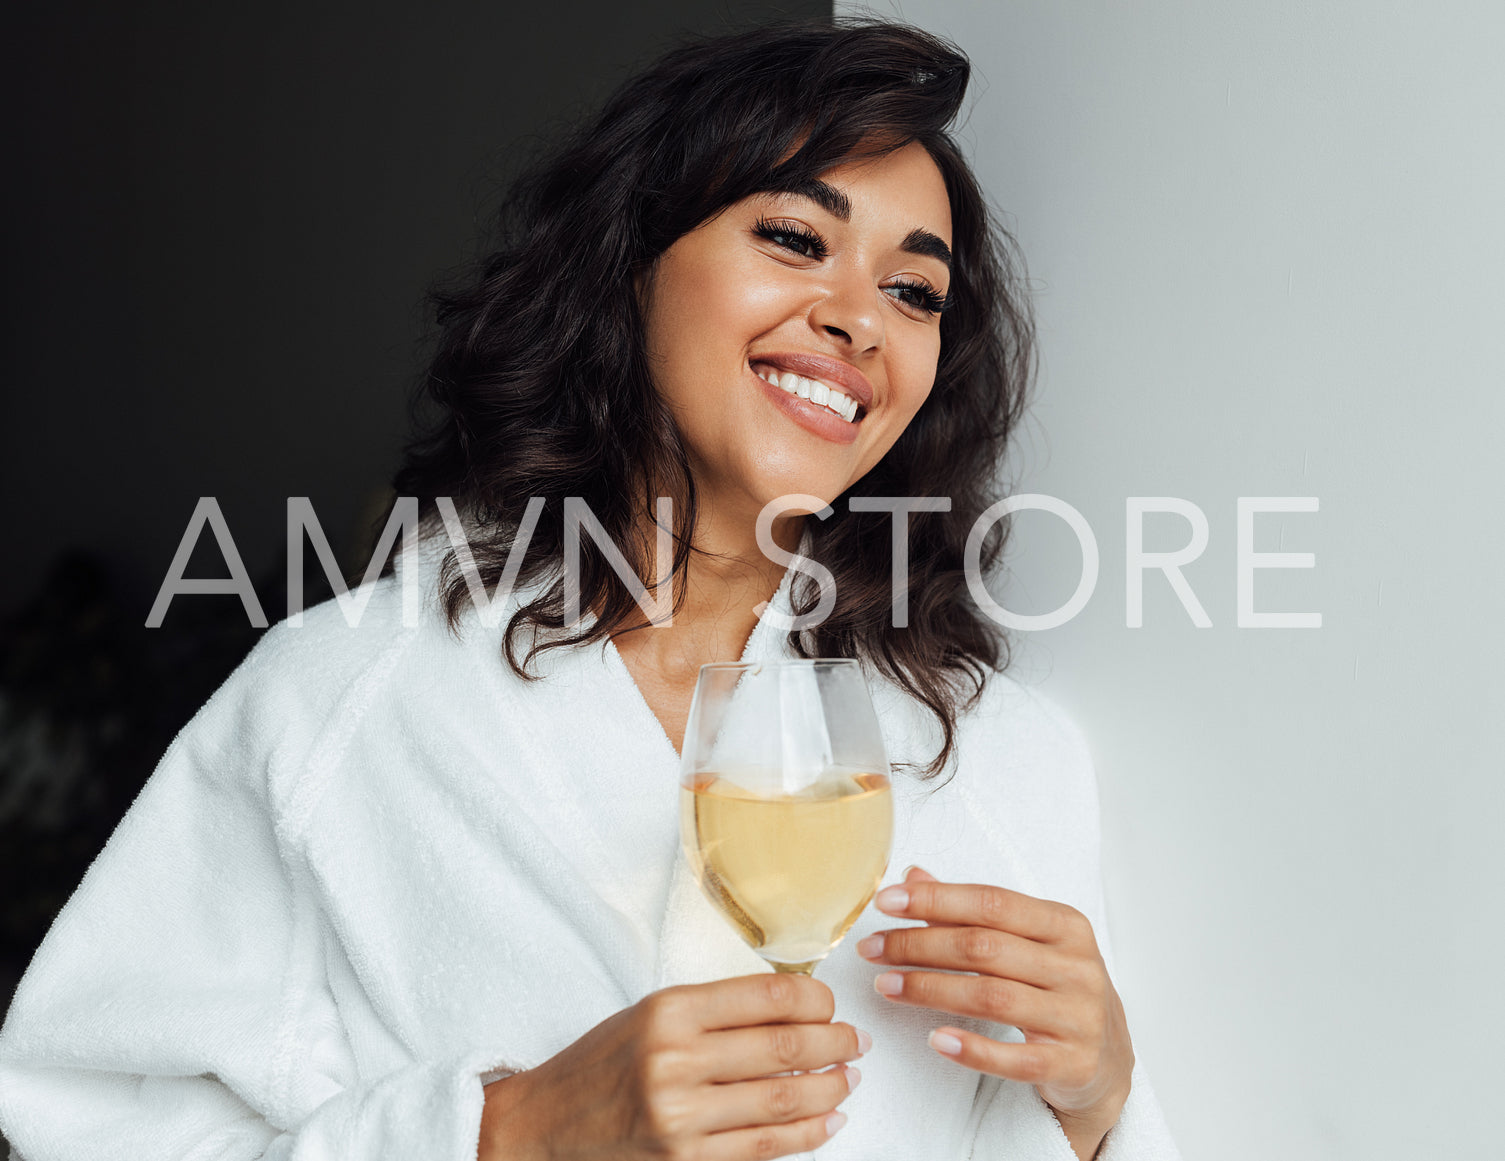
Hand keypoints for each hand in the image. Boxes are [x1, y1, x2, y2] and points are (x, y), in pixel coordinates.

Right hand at [479, 973, 866, 1160]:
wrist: (545, 1125)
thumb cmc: (603, 1063)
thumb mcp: (652, 1014)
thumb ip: (717, 1009)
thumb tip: (797, 1008)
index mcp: (671, 1010)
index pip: (770, 996)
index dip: (818, 1000)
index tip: (831, 1005)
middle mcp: (676, 1060)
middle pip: (786, 1047)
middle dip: (836, 1043)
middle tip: (855, 1041)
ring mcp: (681, 1117)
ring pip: (783, 1100)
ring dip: (830, 1089)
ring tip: (848, 1079)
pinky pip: (765, 1148)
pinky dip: (806, 1134)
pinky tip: (826, 1121)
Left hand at [856, 867, 1132, 1159]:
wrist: (1109, 1060)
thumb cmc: (1057, 989)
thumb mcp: (1027, 942)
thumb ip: (973, 912)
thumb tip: (914, 876)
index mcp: (1065, 924)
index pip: (991, 903)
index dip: (935, 900)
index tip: (885, 901)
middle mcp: (1076, 966)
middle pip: (984, 948)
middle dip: (918, 945)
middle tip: (872, 949)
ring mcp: (1078, 1016)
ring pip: (992, 996)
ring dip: (929, 990)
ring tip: (885, 986)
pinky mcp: (1072, 1063)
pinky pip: (1015, 1057)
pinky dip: (972, 1048)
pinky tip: (935, 1039)